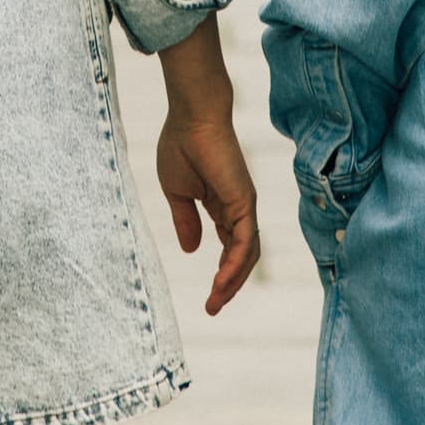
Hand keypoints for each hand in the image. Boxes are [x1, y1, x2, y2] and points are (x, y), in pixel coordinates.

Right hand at [156, 112, 258, 315]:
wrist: (192, 117)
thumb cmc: (182, 146)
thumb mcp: (177, 193)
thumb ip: (185, 221)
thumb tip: (191, 251)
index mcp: (222, 206)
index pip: (229, 248)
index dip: (222, 274)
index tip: (209, 298)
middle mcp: (238, 209)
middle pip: (242, 257)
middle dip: (229, 285)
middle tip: (213, 307)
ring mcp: (244, 206)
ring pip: (247, 254)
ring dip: (233, 281)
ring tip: (215, 301)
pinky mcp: (244, 202)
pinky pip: (244, 242)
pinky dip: (235, 265)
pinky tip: (221, 282)